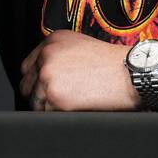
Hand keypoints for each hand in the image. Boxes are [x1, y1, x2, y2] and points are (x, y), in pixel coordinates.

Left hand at [19, 29, 137, 110]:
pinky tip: (74, 108)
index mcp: (52, 41)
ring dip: (48, 107)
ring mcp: (49, 75)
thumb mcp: (81, 46)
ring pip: (34, 101)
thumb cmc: (112, 64)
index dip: (36, 80)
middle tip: (56, 101)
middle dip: (38, 95)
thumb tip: (42, 74)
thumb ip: (58, 55)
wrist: (131, 74)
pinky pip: (45, 113)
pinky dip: (57, 115)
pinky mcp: (55, 96)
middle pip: (26, 84)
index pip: (27, 67)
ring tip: (70, 104)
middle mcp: (47, 55)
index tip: (43, 89)